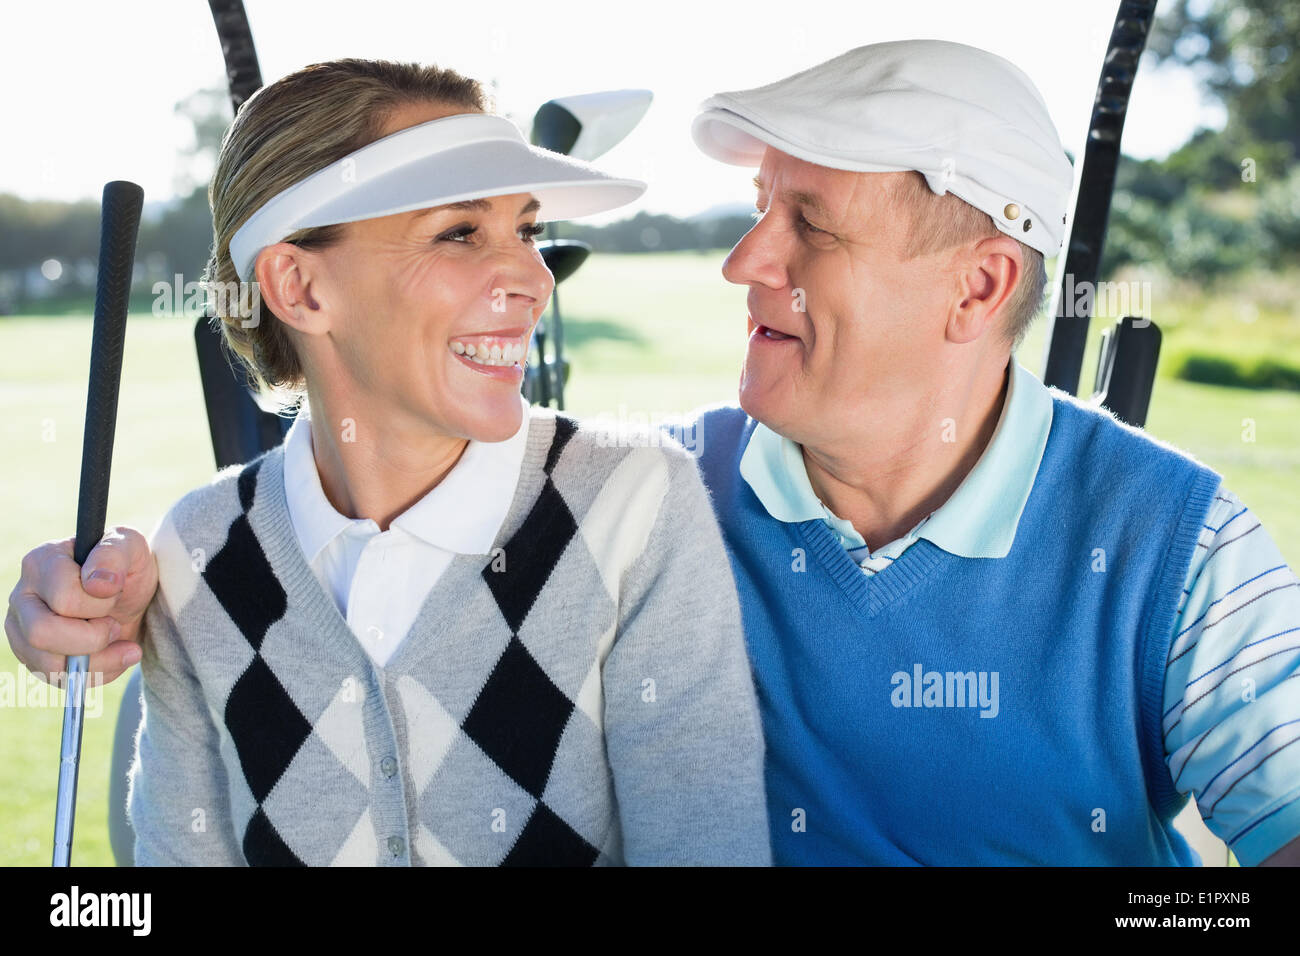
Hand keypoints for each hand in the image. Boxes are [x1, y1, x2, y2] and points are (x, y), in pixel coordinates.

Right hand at [5, 526, 157, 685]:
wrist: (130, 594)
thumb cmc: (126, 566)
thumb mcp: (130, 547)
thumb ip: (114, 554)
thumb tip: (97, 585)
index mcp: (42, 562)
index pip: (65, 599)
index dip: (101, 604)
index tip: (116, 593)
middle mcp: (22, 596)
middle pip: (41, 633)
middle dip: (92, 638)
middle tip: (115, 624)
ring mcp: (22, 628)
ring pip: (47, 664)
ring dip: (97, 661)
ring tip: (121, 642)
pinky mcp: (33, 655)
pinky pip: (56, 680)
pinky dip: (93, 675)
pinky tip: (113, 656)